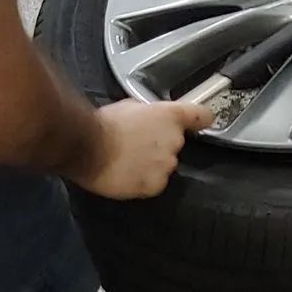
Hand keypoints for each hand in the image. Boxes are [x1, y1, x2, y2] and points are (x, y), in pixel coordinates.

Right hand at [74, 98, 212, 199]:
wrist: (90, 147)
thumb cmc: (106, 123)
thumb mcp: (130, 106)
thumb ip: (149, 113)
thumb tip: (149, 117)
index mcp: (171, 116)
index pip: (201, 116)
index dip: (201, 119)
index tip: (202, 122)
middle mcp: (175, 141)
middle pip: (176, 144)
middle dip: (161, 145)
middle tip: (138, 145)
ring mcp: (167, 165)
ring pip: (165, 165)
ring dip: (152, 164)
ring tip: (129, 161)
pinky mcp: (156, 185)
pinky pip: (154, 183)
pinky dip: (143, 181)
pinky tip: (128, 174)